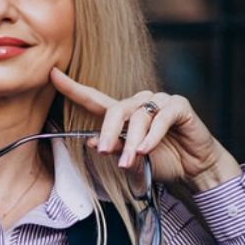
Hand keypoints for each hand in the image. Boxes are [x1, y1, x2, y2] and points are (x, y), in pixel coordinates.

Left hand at [49, 67, 241, 191]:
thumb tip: (90, 141)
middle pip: (115, 109)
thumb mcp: (131, 160)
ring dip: (133, 141)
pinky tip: (148, 149)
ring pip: (138, 117)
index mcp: (123, 114)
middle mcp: (139, 104)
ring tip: (132, 160)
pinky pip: (161, 118)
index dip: (72, 87)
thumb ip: (114, 149)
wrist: (193, 170)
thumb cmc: (161, 161)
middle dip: (107, 132)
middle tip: (104, 151)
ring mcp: (160, 102)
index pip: (94, 99)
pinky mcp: (179, 106)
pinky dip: (152, 136)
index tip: (52, 74)